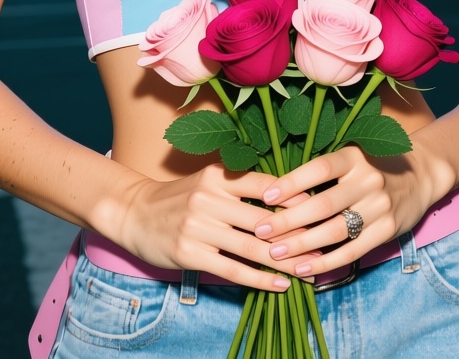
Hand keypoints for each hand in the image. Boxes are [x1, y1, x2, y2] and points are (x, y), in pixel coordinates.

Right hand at [114, 164, 314, 291]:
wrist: (135, 213)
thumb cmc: (180, 198)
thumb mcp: (207, 182)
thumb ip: (239, 187)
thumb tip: (287, 200)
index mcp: (217, 175)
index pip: (264, 185)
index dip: (294, 198)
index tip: (320, 209)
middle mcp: (209, 197)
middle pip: (263, 220)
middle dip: (297, 235)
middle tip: (323, 245)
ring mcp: (198, 227)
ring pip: (252, 247)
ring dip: (285, 261)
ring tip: (309, 270)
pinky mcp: (190, 253)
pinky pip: (233, 270)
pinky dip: (260, 279)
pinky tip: (280, 284)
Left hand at [250, 145, 442, 277]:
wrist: (421, 174)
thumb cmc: (374, 164)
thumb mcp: (353, 156)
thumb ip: (325, 171)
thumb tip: (279, 190)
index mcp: (354, 157)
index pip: (318, 169)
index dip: (291, 183)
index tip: (266, 197)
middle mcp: (368, 180)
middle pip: (323, 204)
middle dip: (288, 220)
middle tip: (261, 230)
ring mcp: (379, 206)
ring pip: (335, 231)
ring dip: (302, 245)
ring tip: (275, 253)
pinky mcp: (387, 230)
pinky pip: (352, 250)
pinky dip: (326, 262)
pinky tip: (304, 267)